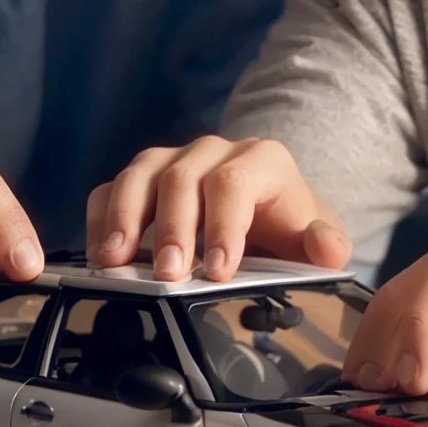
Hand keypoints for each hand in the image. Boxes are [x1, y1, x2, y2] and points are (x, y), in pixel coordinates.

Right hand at [86, 135, 350, 281]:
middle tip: (167, 276)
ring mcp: (172, 160)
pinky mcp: (141, 178)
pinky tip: (100, 255)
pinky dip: (101, 219)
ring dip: (125, 219)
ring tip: (115, 262)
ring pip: (140, 175)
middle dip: (172, 230)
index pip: (234, 182)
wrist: (266, 215)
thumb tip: (326, 249)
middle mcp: (213, 150)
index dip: (223, 224)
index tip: (218, 270)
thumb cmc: (286, 229)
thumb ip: (325, 244)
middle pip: (182, 179)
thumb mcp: (313, 238)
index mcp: (261, 160)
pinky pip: (111, 187)